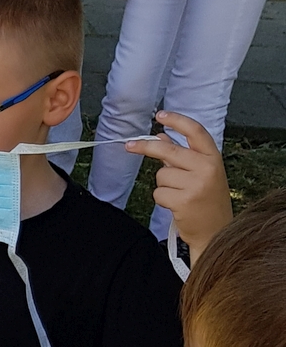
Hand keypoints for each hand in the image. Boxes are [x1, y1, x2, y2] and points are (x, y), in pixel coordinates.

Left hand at [126, 110, 232, 255]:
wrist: (216, 231)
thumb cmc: (207, 200)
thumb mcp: (202, 173)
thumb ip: (183, 154)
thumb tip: (161, 136)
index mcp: (213, 158)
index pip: (195, 131)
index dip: (177, 120)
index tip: (159, 115)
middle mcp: (207, 168)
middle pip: (168, 150)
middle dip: (145, 147)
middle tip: (129, 145)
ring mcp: (196, 185)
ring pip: (161, 175)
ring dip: (163, 185)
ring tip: (179, 194)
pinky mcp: (183, 201)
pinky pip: (158, 192)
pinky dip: (162, 199)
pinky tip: (176, 205)